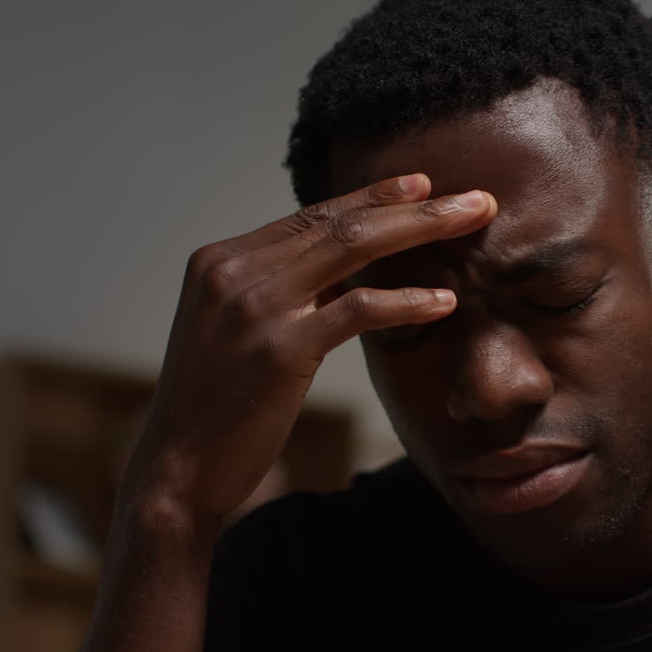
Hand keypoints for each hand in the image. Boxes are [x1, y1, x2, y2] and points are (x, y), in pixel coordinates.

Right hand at [120, 173, 495, 525]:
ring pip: (353, 248)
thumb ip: (284, 291)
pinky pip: (358, 309)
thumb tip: (349, 265)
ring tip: (473, 223)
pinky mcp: (280, 348)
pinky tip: (444, 301)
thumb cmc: (217, 403)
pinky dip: (407, 300)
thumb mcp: (240, 330)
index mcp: (220, 260)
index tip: (421, 184)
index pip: (311, 215)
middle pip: (340, 222)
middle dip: (413, 205)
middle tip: (472, 198)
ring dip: (422, 230)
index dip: (371, 197)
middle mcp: (233, 271)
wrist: (177, 467)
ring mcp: (255, 306)